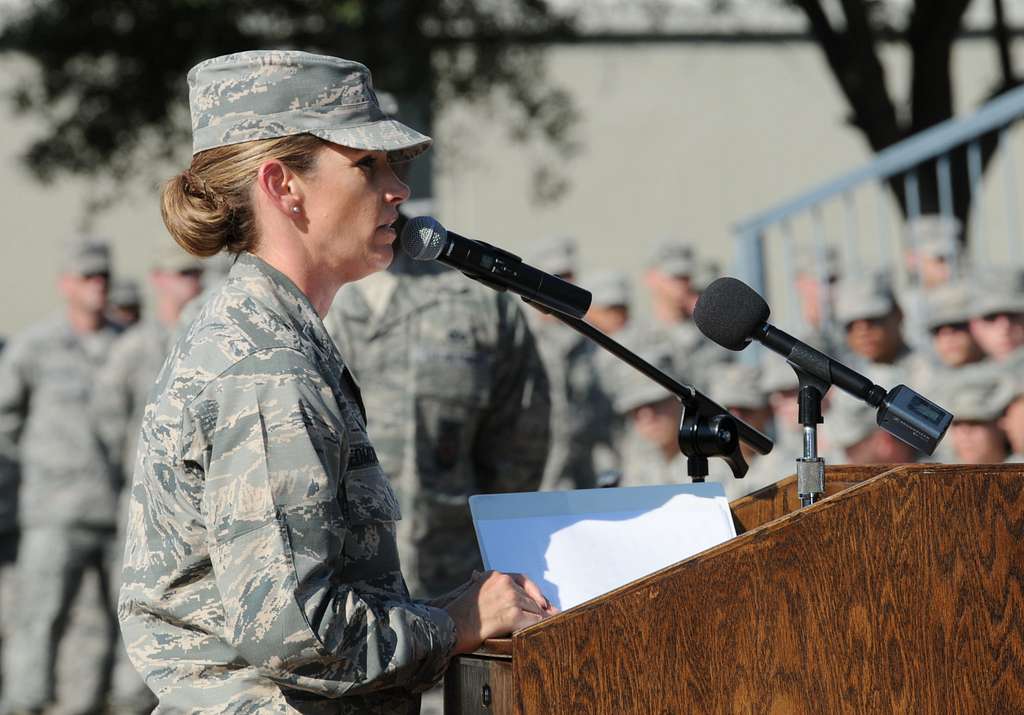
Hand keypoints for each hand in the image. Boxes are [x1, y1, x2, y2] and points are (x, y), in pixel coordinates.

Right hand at [444, 570, 558, 654]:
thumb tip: (478, 575)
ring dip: (541, 620)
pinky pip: (533, 622)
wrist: (449, 626)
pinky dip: (539, 628)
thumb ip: (483, 584)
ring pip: (535, 610)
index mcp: (495, 575)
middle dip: (540, 609)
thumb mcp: (470, 589)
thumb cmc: (458, 612)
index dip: (535, 592)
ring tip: (550, 626)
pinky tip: (542, 633)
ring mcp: (510, 598)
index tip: (544, 602)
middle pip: (531, 597)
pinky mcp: (512, 615)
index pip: (523, 580)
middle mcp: (504, 583)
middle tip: (553, 617)